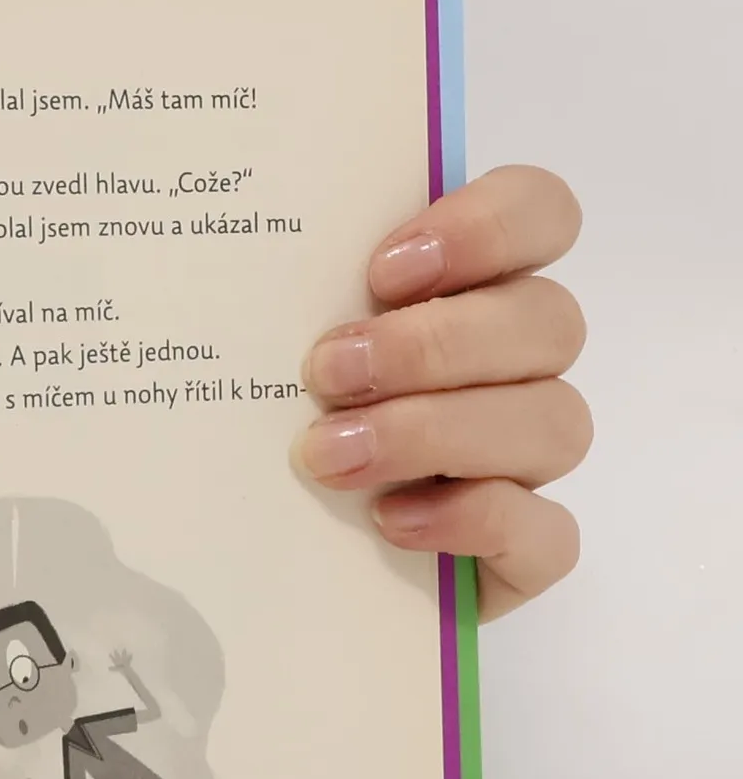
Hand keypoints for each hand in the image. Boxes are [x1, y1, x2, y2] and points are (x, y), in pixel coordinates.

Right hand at [108, 649, 132, 673]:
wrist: (125, 668)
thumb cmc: (119, 669)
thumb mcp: (115, 669)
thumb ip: (112, 668)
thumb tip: (108, 668)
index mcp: (116, 661)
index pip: (112, 658)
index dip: (111, 656)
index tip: (109, 653)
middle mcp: (119, 659)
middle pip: (117, 655)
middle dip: (116, 652)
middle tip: (115, 649)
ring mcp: (124, 659)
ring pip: (123, 654)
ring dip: (124, 652)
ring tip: (124, 648)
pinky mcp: (127, 660)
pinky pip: (129, 658)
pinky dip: (130, 656)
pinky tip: (131, 654)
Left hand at [297, 165, 590, 619]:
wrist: (258, 564)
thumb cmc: (266, 429)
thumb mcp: (261, 350)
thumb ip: (281, 296)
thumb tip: (222, 252)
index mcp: (471, 290)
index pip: (539, 214)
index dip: (486, 226)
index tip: (384, 269)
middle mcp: (516, 367)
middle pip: (548, 321)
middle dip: (434, 344)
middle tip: (325, 373)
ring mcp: (526, 461)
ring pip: (555, 421)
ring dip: (437, 430)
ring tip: (331, 456)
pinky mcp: (524, 552)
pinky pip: (545, 532)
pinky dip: (473, 518)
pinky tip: (389, 519)